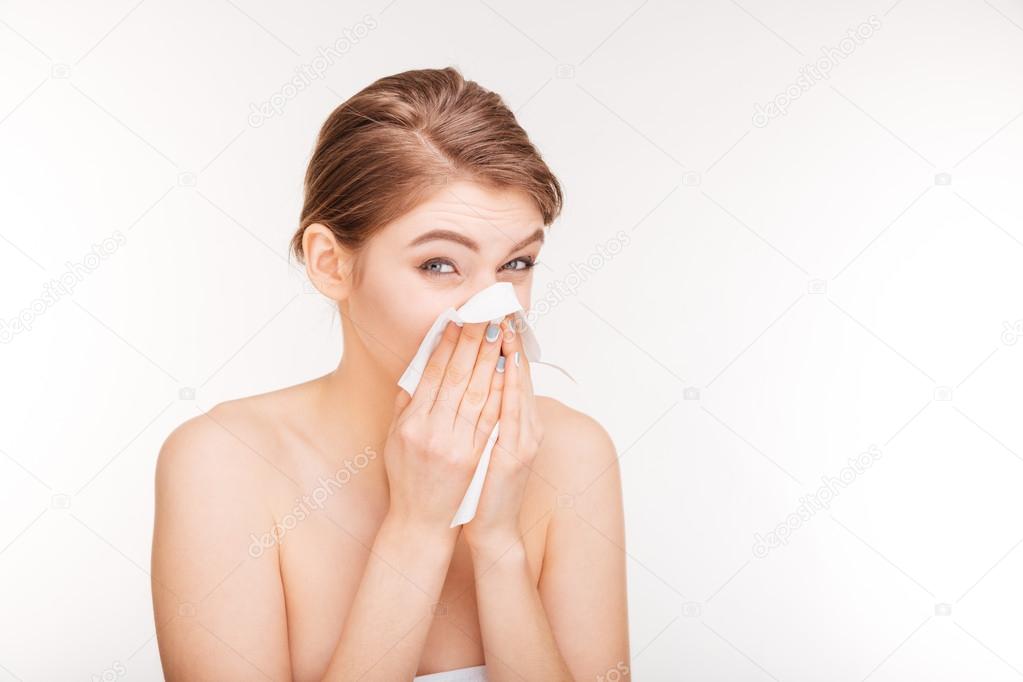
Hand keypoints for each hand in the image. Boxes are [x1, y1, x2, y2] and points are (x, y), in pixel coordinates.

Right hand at [383, 318, 505, 537]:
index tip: (457, 320)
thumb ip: (405, 404)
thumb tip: (418, 369)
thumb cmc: (407, 478)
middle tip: (484, 316)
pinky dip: (500, 390)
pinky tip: (506, 369)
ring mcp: (454, 444)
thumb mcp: (394, 439)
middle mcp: (430, 431)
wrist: (421, 522)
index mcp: (410, 423)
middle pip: (456, 377)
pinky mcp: (474, 456)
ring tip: (499, 333)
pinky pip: (490, 417)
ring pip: (476, 392)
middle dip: (472, 342)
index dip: (447, 345)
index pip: (432, 374)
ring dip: (489, 359)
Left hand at [462, 316, 543, 557]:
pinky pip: (511, 414)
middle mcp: (527, 427)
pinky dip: (509, 388)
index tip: (495, 315)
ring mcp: (524, 441)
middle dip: (508, 341)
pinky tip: (503, 367)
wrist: (491, 531)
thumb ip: (484, 414)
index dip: (506, 344)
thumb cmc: (482, 488)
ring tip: (501, 326)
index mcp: (519, 423)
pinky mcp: (516, 455)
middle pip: (519, 375)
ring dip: (510, 357)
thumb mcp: (486, 445)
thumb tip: (471, 380)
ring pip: (517, 389)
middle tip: (499, 309)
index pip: (513, 374)